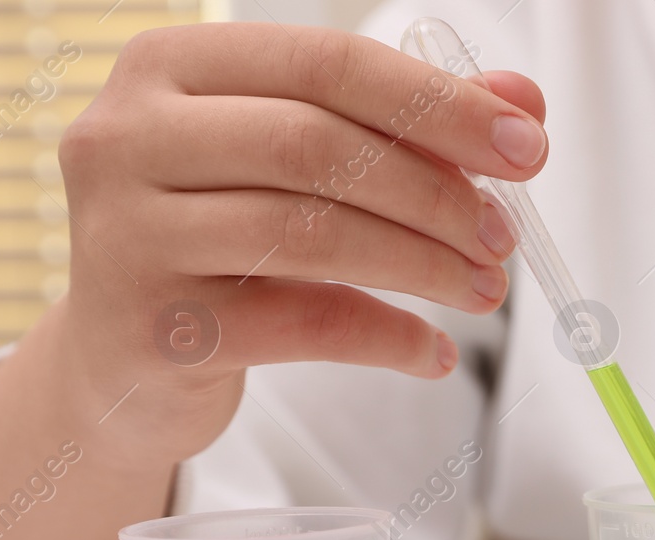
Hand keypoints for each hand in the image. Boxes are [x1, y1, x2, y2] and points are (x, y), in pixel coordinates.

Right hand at [48, 22, 547, 469]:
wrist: (126, 360)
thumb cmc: (222, 243)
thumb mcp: (302, 168)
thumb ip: (406, 126)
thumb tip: (522, 103)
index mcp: (169, 68)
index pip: (326, 64)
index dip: (438, 104)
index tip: (528, 148)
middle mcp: (128, 138)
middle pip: (317, 146)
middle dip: (436, 193)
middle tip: (503, 237)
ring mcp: (129, 236)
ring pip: (311, 234)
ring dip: (424, 265)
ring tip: (483, 289)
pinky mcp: (155, 331)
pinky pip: (304, 325)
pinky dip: (388, 337)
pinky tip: (432, 350)